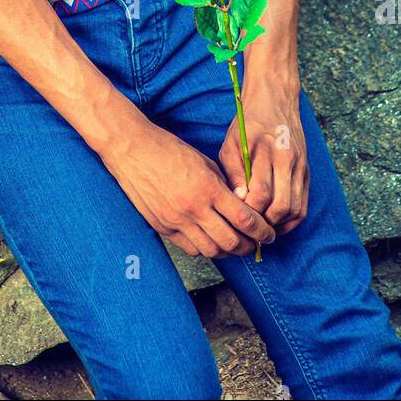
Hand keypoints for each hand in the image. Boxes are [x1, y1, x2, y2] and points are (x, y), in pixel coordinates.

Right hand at [100, 118, 276, 259]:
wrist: (132, 150)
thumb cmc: (169, 149)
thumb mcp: (204, 162)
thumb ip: (223, 185)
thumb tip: (241, 204)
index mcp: (208, 188)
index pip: (245, 219)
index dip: (261, 230)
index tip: (268, 233)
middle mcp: (194, 209)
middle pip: (231, 241)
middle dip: (249, 245)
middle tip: (257, 242)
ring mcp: (177, 221)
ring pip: (212, 250)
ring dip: (228, 251)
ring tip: (236, 244)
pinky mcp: (163, 228)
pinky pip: (190, 248)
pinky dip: (205, 249)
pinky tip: (211, 241)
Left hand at [219, 85, 308, 235]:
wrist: (275, 101)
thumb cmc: (247, 124)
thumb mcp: (231, 143)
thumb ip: (234, 172)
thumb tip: (240, 202)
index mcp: (265, 149)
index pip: (261, 192)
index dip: (249, 211)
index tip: (237, 215)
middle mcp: (287, 159)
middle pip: (280, 206)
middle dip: (263, 222)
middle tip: (248, 226)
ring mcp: (300, 166)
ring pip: (294, 210)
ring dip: (277, 224)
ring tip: (260, 225)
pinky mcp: (307, 172)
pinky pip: (303, 207)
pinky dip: (290, 220)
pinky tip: (274, 221)